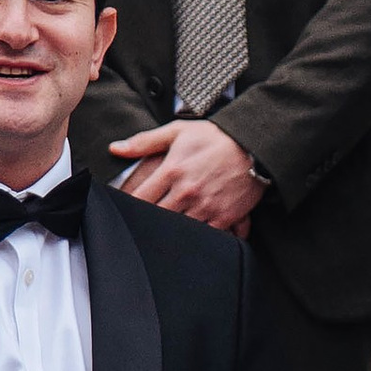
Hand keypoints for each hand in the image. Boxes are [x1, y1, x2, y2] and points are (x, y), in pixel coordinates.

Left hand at [110, 120, 263, 228]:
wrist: (255, 145)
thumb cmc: (216, 138)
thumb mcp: (178, 132)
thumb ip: (145, 142)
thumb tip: (115, 149)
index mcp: (172, 170)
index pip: (139, 198)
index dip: (127, 206)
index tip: (124, 209)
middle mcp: (187, 191)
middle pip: (155, 217)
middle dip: (145, 222)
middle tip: (140, 224)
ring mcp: (206, 207)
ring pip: (177, 230)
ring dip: (168, 231)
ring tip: (162, 233)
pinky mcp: (224, 217)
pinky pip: (204, 236)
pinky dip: (195, 239)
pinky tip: (188, 236)